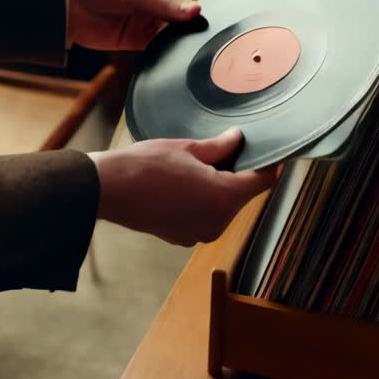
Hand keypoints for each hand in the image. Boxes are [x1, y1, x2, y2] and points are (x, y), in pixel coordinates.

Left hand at [68, 0, 199, 50]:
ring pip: (165, 32)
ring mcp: (140, 23)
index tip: (198, 14)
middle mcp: (147, 5)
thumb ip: (164, 6)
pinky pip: (153, 47)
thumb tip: (195, 10)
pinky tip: (171, 51)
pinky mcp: (132, 41)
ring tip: (186, 42)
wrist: (68, 6)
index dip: (186, 5)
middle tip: (197, 31)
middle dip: (182, 24)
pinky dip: (162, 49)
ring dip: (174, 37)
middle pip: (173, 16)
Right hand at [88, 129, 278, 246]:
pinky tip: (182, 185)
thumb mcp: (188, 149)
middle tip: (224, 151)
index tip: (271, 153)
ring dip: (218, 188)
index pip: (262, 182)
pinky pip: (204, 217)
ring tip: (196, 167)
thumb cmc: (145, 166)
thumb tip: (237, 140)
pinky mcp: (183, 238)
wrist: (107, 190)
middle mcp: (217, 222)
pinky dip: (201, 202)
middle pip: (241, 195)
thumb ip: (220, 147)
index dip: (269, 165)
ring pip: (222, 207)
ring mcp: (199, 233)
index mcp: (223, 197)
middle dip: (237, 174)